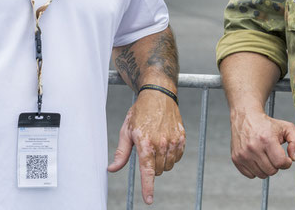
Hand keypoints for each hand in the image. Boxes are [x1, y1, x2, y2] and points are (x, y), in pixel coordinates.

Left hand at [107, 89, 185, 204]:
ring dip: (161, 162)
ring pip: (168, 165)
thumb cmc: (140, 112)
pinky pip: (177, 157)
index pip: (147, 172)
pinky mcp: (181, 137)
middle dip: (151, 167)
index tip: (148, 200)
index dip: (147, 188)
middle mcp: (161, 143)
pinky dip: (171, 156)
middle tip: (146, 151)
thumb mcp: (126, 131)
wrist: (159, 94)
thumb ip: (121, 153)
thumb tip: (112, 169)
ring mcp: (173, 140)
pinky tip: (165, 145)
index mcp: (145, 143)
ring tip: (155, 146)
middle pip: (157, 171)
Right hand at [229, 106, 294, 178]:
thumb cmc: (267, 124)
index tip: (285, 157)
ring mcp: (243, 154)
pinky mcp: (236, 159)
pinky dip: (256, 169)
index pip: (280, 163)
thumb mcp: (287, 127)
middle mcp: (253, 147)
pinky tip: (256, 158)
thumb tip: (293, 158)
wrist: (246, 117)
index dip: (286, 162)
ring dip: (266, 168)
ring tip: (265, 155)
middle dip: (276, 165)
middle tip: (274, 154)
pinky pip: (251, 175)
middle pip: (271, 171)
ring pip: (261, 175)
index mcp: (267, 139)